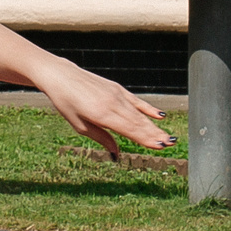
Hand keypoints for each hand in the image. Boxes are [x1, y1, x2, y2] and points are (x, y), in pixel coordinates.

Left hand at [42, 62, 169, 156]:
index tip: (160, 146)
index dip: (145, 138)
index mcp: (102, 114)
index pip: (129, 129)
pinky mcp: (117, 88)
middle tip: (170, 144)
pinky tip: (159, 116)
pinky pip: (136, 101)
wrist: (61, 76)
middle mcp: (112, 103)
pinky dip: (148, 109)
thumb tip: (116, 154)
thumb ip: (101, 138)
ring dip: (154, 125)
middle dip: (155, 134)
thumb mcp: (79, 125)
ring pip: (139, 113)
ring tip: (167, 136)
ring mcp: (116, 94)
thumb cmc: (66, 102)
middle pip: (138, 122)